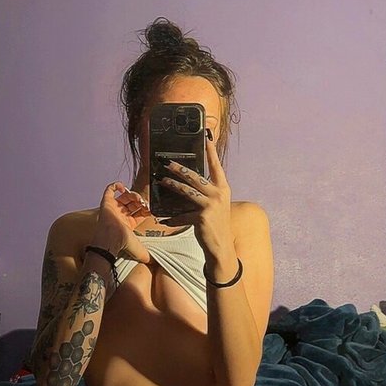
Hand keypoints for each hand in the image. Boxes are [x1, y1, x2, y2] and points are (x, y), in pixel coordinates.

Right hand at [93, 182, 150, 263]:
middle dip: (140, 200)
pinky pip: (110, 189)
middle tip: (144, 202)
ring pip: (124, 195)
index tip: (150, 208)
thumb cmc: (121, 244)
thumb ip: (147, 255)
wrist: (111, 240)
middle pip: (132, 202)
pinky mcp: (106, 202)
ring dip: (132, 194)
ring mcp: (113, 208)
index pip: (138, 211)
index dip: (145, 207)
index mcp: (127, 223)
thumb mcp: (139, 249)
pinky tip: (123, 188)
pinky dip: (116, 186)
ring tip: (137, 198)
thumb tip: (154, 262)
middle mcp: (120, 215)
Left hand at [157, 132, 231, 254]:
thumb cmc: (216, 225)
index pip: (216, 166)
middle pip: (195, 176)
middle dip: (179, 168)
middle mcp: (219, 194)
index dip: (211, 151)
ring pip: (186, 191)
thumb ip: (205, 193)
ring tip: (161, 181)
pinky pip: (182, 214)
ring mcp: (211, 205)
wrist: (221, 248)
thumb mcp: (215, 206)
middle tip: (167, 162)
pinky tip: (163, 220)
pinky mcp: (201, 217)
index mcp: (223, 189)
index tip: (207, 136)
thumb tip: (186, 183)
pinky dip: (172, 218)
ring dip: (172, 185)